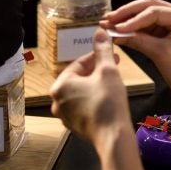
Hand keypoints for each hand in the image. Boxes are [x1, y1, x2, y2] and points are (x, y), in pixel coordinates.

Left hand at [49, 29, 130, 145]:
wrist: (113, 137)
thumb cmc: (108, 102)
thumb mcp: (108, 70)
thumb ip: (102, 50)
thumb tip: (100, 32)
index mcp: (60, 85)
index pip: (80, 63)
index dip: (98, 56)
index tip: (112, 54)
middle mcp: (57, 100)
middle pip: (79, 78)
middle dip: (97, 71)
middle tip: (113, 66)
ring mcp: (64, 115)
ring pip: (81, 92)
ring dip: (95, 85)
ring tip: (111, 81)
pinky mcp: (74, 126)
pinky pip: (83, 106)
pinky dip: (93, 99)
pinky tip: (107, 99)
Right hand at [101, 0, 170, 116]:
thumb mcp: (160, 54)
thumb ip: (137, 40)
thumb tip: (114, 33)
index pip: (154, 12)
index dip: (133, 19)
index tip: (116, 27)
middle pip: (148, 7)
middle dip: (127, 13)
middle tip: (108, 18)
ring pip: (145, 14)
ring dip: (128, 19)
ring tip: (108, 23)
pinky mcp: (166, 30)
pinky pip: (147, 25)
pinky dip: (133, 28)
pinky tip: (118, 30)